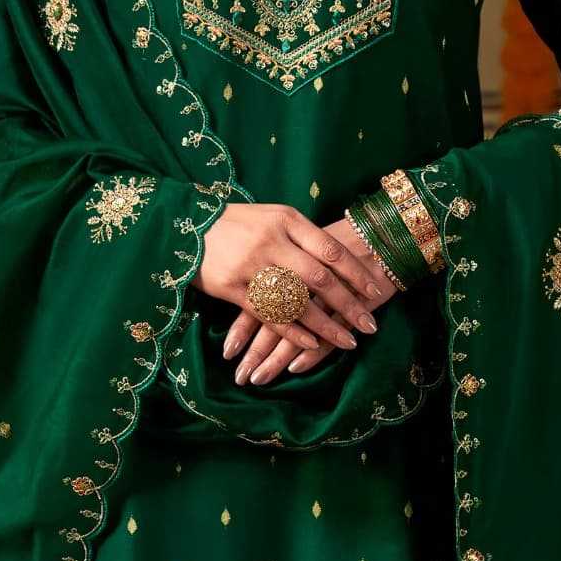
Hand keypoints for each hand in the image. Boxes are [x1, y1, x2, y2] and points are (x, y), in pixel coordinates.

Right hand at [193, 204, 399, 386]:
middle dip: (349, 304)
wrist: (184, 224)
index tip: (375, 291)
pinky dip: (293, 332)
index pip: (331, 250)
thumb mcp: (271, 216)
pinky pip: (269, 315)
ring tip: (349, 342)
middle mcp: (273, 243)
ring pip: (297, 302)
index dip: (356, 273)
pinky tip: (312, 345)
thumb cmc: (236, 222)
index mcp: (287, 220)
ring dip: (326, 326)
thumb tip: (339, 258)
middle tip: (369, 325)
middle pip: (320, 279)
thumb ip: (302, 235)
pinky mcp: (233, 288)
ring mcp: (252, 266)